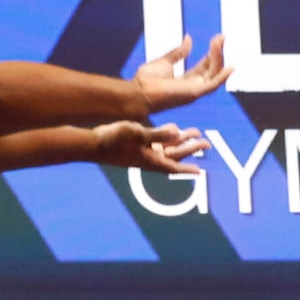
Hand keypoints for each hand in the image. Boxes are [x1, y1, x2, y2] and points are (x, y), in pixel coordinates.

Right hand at [94, 121, 208, 175]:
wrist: (92, 144)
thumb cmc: (114, 139)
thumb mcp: (138, 134)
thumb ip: (158, 134)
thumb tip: (177, 133)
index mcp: (150, 160)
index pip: (174, 166)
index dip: (188, 169)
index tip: (201, 171)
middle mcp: (148, 158)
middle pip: (175, 155)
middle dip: (190, 149)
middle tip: (206, 143)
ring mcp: (141, 152)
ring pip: (167, 148)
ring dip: (180, 141)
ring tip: (194, 131)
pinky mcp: (135, 146)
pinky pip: (156, 143)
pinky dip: (166, 137)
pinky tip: (172, 128)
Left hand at [133, 36, 230, 112]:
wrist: (138, 91)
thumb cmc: (147, 80)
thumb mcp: (166, 61)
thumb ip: (179, 52)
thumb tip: (189, 39)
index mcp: (186, 80)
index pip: (205, 66)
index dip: (213, 53)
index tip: (218, 39)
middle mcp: (193, 87)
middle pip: (212, 69)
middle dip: (218, 53)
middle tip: (221, 37)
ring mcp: (194, 91)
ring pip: (214, 74)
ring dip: (218, 58)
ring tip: (219, 41)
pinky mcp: (194, 93)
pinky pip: (213, 85)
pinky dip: (222, 76)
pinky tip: (230, 66)